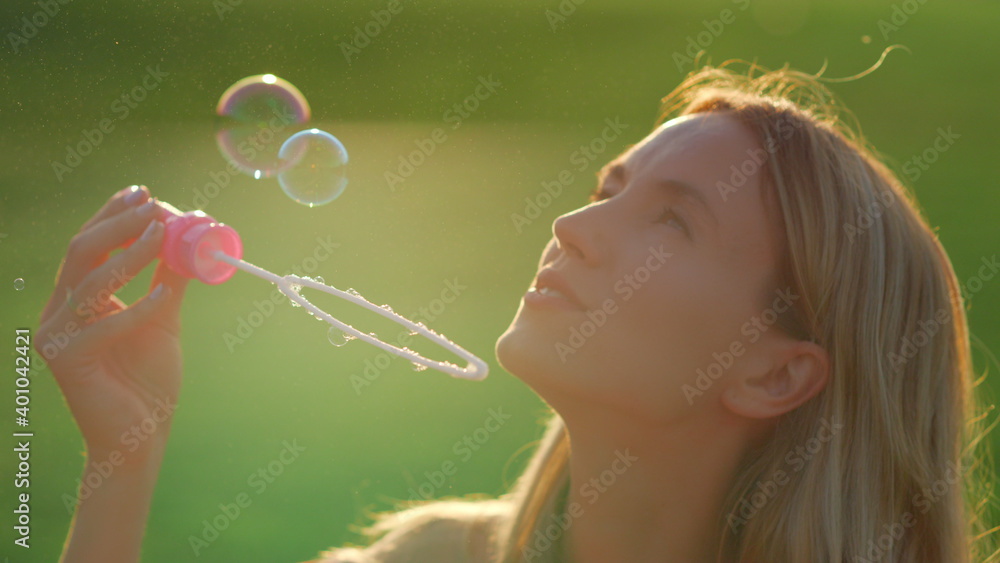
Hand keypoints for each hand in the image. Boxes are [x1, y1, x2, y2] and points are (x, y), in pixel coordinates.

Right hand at [35, 185, 190, 462]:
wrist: (141, 434)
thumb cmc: (149, 377)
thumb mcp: (164, 316)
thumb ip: (170, 277)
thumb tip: (192, 230)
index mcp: (76, 298)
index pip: (88, 245)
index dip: (112, 215)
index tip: (143, 191)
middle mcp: (58, 312)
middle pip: (80, 253)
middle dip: (116, 224)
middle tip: (151, 204)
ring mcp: (56, 335)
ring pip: (90, 282)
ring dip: (129, 255)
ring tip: (162, 234)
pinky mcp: (67, 360)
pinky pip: (104, 326)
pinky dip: (137, 308)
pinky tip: (167, 294)